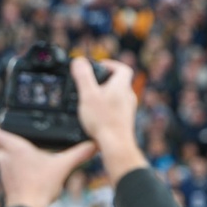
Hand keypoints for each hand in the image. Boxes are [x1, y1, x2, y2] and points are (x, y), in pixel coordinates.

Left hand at [0, 124, 96, 206]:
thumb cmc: (41, 185)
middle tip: (11, 137)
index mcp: (15, 148)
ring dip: (5, 154)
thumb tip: (93, 145)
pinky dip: (10, 168)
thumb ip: (78, 154)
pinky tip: (24, 171)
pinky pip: (4, 171)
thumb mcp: (63, 166)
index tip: (5, 124)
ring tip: (19, 153)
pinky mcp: (6, 184)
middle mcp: (5, 158)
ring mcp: (4, 172)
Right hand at [71, 58, 146, 182]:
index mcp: (121, 86)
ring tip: (91, 99)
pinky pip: (116, 109)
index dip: (111, 64)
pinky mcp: (124, 121)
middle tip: (91, 83)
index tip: (99, 66)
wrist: (116, 145)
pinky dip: (107, 107)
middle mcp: (128, 97)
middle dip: (104, 80)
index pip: (122, 68)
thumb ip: (83, 76)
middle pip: (119, 82)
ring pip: (117, 96)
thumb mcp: (88, 94)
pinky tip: (96, 115)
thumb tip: (79, 61)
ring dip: (105, 95)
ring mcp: (128, 110)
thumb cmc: (103, 121)